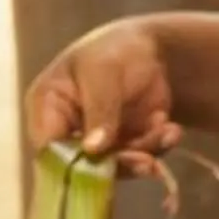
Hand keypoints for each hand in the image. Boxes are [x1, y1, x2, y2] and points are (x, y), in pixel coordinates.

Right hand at [25, 19, 180, 176]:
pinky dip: (156, 148)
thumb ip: (99, 110)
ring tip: (168, 132)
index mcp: (47, 108)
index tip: (102, 162)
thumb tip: (92, 150)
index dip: (70, 164)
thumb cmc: (114, 51)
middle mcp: (66, 133)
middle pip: (83, 167)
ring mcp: (94, 145)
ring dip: (144, 154)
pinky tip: (171, 130)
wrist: (149, 51)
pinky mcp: (121, 150)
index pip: (48, 148)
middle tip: (147, 160)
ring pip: (115, 168)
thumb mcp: (103, 72)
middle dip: (119, 163)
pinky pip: (137, 162)